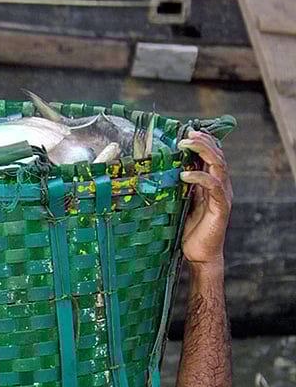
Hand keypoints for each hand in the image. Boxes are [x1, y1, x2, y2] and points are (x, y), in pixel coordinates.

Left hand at [178, 130, 232, 266]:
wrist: (200, 255)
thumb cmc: (190, 231)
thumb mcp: (182, 203)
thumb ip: (179, 188)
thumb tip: (162, 173)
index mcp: (212, 183)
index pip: (213, 155)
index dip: (203, 141)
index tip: (187, 131)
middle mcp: (221, 186)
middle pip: (217, 154)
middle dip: (202, 141)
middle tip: (185, 134)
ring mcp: (223, 196)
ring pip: (219, 165)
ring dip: (202, 151)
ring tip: (186, 145)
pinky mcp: (221, 208)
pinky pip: (214, 187)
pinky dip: (200, 178)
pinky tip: (184, 175)